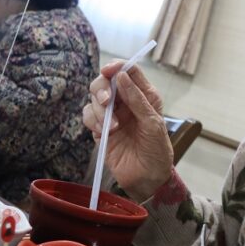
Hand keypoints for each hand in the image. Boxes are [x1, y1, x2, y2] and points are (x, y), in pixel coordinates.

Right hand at [82, 61, 173, 199]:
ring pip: (94, 98)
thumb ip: (137, 99)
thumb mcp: (153, 123)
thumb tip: (121, 76)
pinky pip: (87, 116)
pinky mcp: (99, 128)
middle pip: (105, 81)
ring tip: (112, 127)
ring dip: (99, 109)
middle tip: (107, 102)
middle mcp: (127, 101)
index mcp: (144, 95)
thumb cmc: (157, 150)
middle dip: (103, 89)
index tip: (109, 71)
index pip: (129, 71)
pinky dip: (92, 121)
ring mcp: (112, 114)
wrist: (147, 178)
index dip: (117, 67)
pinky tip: (104, 133)